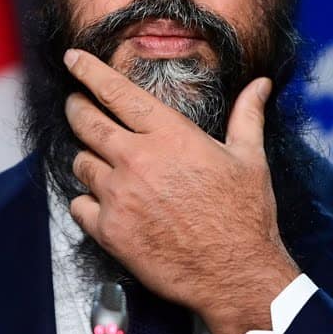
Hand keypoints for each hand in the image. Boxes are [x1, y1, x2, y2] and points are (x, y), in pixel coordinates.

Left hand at [63, 48, 299, 333]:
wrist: (235, 274)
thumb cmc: (244, 217)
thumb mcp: (249, 158)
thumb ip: (246, 116)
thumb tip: (259, 86)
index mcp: (170, 136)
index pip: (117, 92)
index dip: (89, 71)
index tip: (74, 59)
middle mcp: (137, 161)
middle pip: (86, 122)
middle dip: (77, 108)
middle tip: (77, 105)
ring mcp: (119, 197)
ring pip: (80, 163)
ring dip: (87, 159)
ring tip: (100, 162)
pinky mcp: (110, 231)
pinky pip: (78, 205)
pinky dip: (86, 202)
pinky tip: (103, 203)